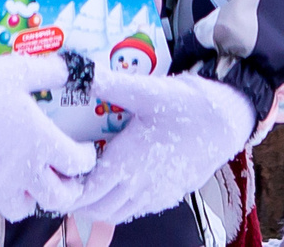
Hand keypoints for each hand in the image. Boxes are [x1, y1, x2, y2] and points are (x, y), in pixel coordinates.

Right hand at [0, 53, 96, 220]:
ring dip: (29, 198)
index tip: (83, 152)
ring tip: (25, 183)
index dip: (86, 157)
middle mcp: (25, 170)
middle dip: (67, 190)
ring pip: (24, 209)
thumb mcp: (20, 70)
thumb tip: (69, 69)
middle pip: (59, 198)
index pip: (79, 163)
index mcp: (41, 141)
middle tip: (65, 179)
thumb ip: (50, 72)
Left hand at [74, 72, 254, 225]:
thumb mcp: (146, 90)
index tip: (56, 173)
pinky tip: (119, 179)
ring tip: (89, 179)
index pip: (85, 194)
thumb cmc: (189, 106)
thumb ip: (108, 83)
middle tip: (67, 176)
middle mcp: (139, 186)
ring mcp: (155, 195)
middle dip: (77, 198)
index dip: (67, 189)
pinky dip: (120, 202)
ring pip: (116, 213)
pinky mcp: (169, 195)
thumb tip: (75, 69)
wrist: (228, 121)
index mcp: (127, 164)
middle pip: (96, 209)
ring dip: (98, 202)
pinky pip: (136, 210)